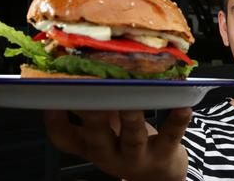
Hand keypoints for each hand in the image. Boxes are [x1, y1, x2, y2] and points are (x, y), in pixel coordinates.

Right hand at [44, 108, 191, 180]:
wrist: (159, 178)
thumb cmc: (128, 144)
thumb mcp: (105, 130)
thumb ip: (95, 104)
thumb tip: (86, 64)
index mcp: (92, 145)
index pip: (64, 138)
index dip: (55, 120)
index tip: (50, 98)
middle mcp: (110, 154)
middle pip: (96, 138)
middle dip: (92, 117)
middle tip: (90, 97)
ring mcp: (137, 156)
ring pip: (132, 138)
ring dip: (131, 118)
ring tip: (132, 100)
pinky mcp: (164, 154)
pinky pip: (171, 136)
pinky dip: (177, 120)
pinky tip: (183, 106)